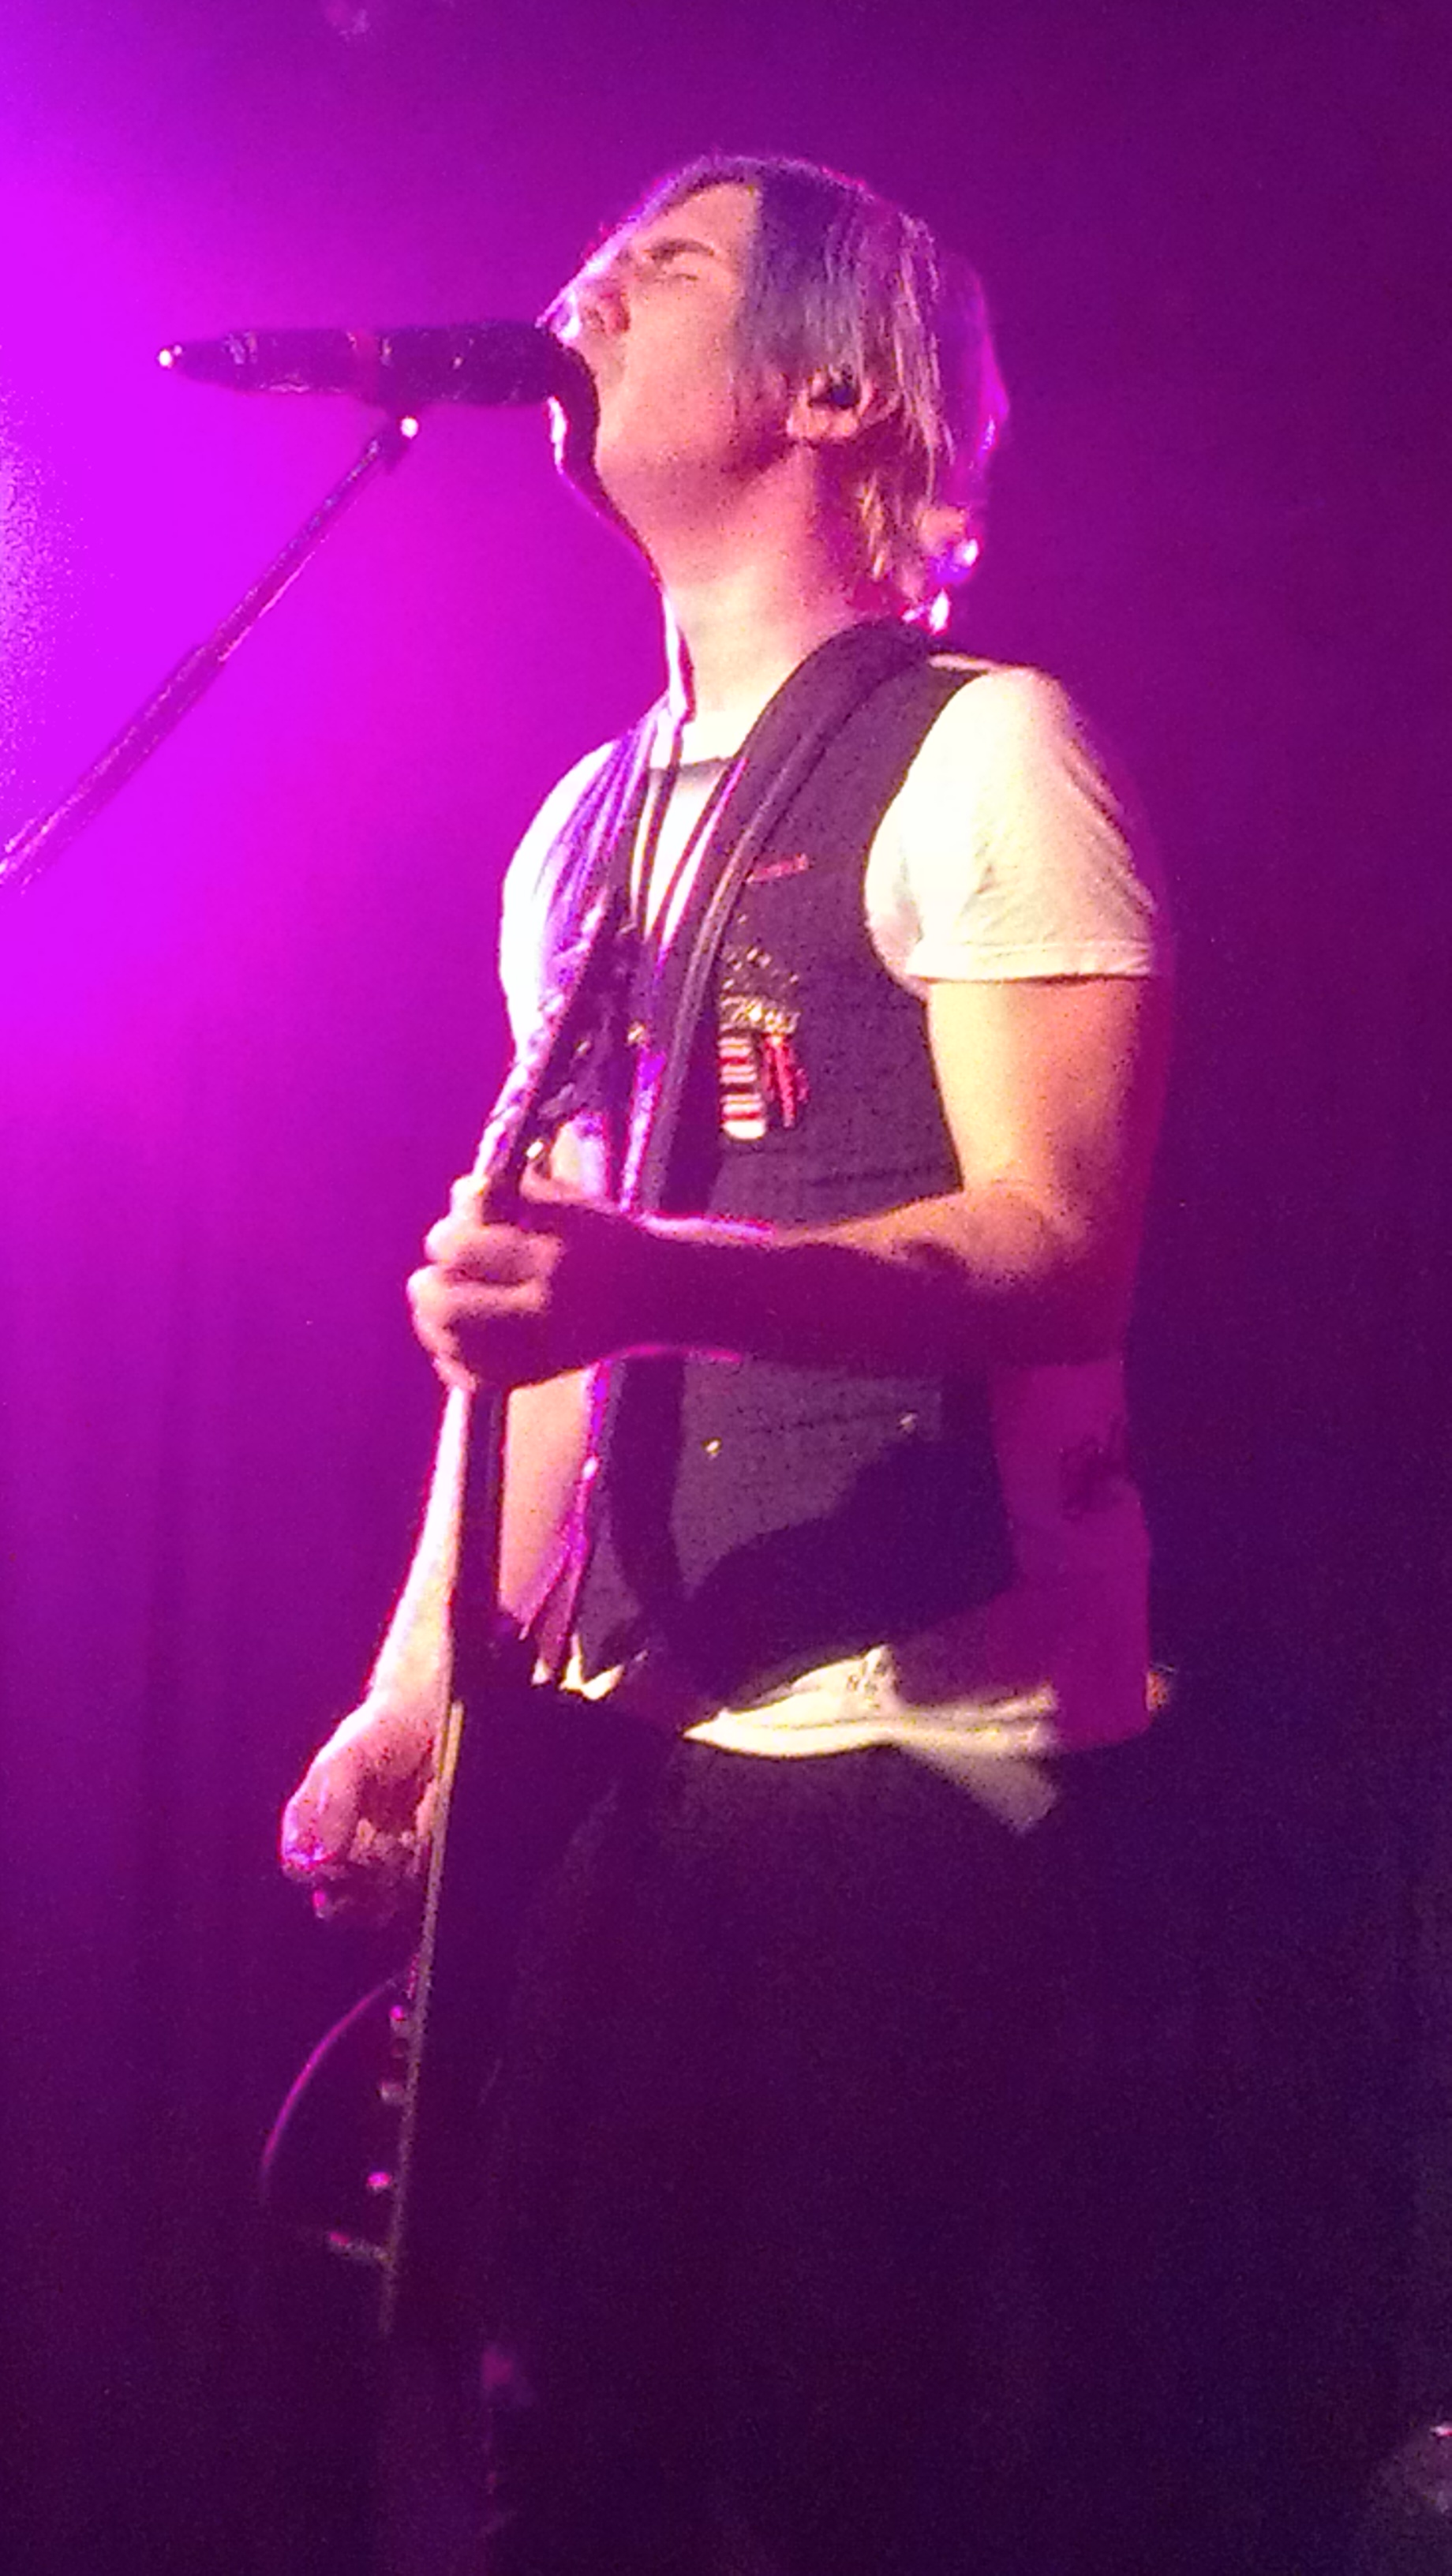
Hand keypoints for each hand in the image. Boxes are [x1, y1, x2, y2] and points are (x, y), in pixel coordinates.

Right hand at [280, 1695, 437, 1923]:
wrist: (425, 1720)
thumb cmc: (377, 1732)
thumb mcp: (348, 1759)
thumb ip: (334, 1807)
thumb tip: (327, 1860)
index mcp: (308, 1823)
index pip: (300, 1871)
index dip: (321, 1872)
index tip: (346, 1858)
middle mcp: (334, 1847)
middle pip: (332, 1900)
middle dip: (357, 1889)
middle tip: (380, 1852)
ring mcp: (368, 1858)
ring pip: (368, 1904)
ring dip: (387, 1883)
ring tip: (401, 1841)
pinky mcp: (403, 1861)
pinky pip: (401, 1891)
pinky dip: (410, 1875)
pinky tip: (415, 1839)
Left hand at [407, 1171, 660, 1391]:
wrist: (652, 1293)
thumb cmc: (599, 1235)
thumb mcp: (560, 1201)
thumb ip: (504, 1194)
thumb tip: (455, 1199)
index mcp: (549, 1259)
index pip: (462, 1251)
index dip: (445, 1239)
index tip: (450, 1236)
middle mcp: (543, 1311)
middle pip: (448, 1309)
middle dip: (428, 1289)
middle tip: (429, 1278)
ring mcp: (539, 1352)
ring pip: (452, 1348)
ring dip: (432, 1323)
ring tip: (440, 1303)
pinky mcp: (536, 1377)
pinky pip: (471, 1380)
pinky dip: (451, 1359)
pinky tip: (456, 1338)